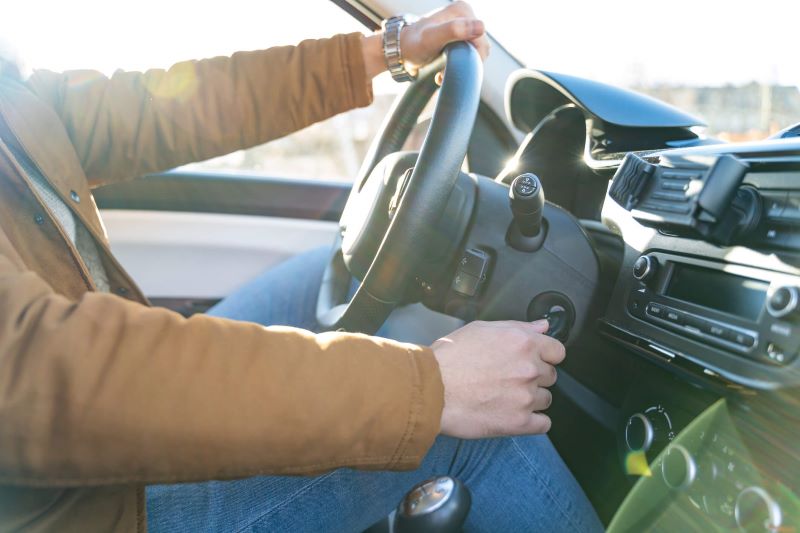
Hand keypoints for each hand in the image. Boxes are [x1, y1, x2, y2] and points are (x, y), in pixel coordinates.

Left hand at [361, 1, 489, 78]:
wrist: (400, 50)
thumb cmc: (413, 44)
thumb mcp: (431, 38)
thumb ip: (453, 30)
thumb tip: (480, 27)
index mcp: (463, 11)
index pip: (481, 39)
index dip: (470, 58)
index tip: (451, 67)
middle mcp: (465, 15)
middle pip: (480, 47)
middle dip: (465, 63)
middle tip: (444, 72)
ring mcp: (463, 26)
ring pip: (475, 53)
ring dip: (461, 66)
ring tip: (442, 72)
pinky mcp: (459, 36)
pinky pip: (468, 54)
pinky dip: (458, 65)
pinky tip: (443, 70)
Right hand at [431, 319, 565, 438]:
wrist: (431, 389)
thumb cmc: (449, 358)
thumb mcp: (481, 329)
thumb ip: (517, 327)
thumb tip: (542, 327)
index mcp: (523, 343)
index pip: (558, 351)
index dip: (546, 356)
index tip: (535, 360)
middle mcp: (529, 368)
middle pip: (550, 376)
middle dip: (534, 377)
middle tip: (509, 379)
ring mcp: (526, 397)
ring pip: (546, 399)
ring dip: (531, 399)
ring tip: (505, 397)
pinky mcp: (520, 422)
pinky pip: (543, 424)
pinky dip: (533, 422)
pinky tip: (515, 415)